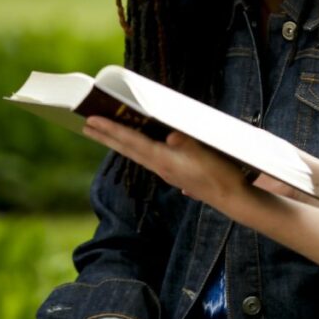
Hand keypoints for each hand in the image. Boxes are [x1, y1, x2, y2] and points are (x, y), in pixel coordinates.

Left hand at [83, 117, 247, 207]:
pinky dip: (134, 147)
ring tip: (104, 133)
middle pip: (127, 149)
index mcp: (163, 160)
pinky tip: (136, 146)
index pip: (132, 142)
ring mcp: (166, 172)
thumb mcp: (205, 155)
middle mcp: (160, 167)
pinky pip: (146, 156)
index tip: (92, 120)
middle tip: (86, 125)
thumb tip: (170, 135)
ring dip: (118, 142)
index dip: (112, 130)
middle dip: (106, 136)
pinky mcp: (174, 173)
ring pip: (135, 153)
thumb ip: (187, 144)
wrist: (232, 199)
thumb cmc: (220, 175)